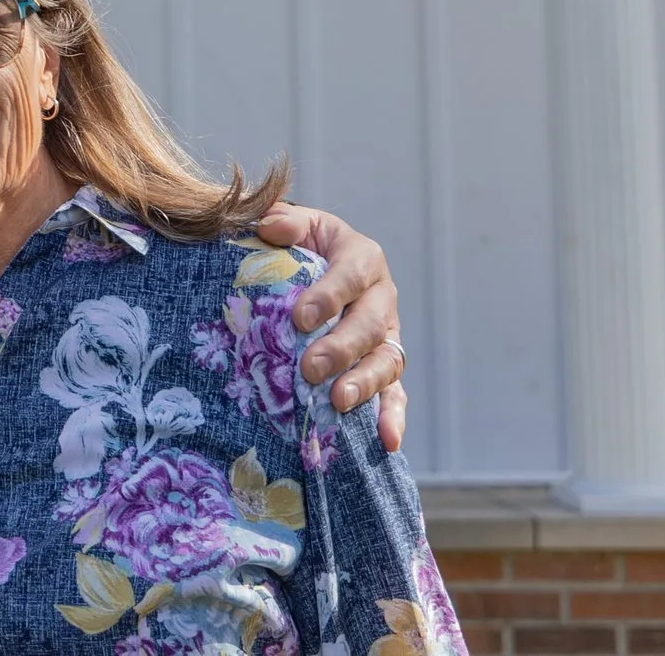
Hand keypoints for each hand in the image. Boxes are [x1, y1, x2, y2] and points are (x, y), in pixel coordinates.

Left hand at [256, 202, 407, 452]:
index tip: (299, 318)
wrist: (321, 265)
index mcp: (363, 258)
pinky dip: (393, 417)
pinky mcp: (385, 366)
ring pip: (386, 362)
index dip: (328, 296)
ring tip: (339, 402)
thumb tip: (269, 224)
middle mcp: (381, 298)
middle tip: (311, 369)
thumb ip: (286, 222)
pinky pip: (395, 393)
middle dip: (342, 348)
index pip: (349, 276)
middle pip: (369, 325)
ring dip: (365, 384)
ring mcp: (387, 336)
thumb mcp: (299, 225)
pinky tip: (387, 441)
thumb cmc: (304, 245)